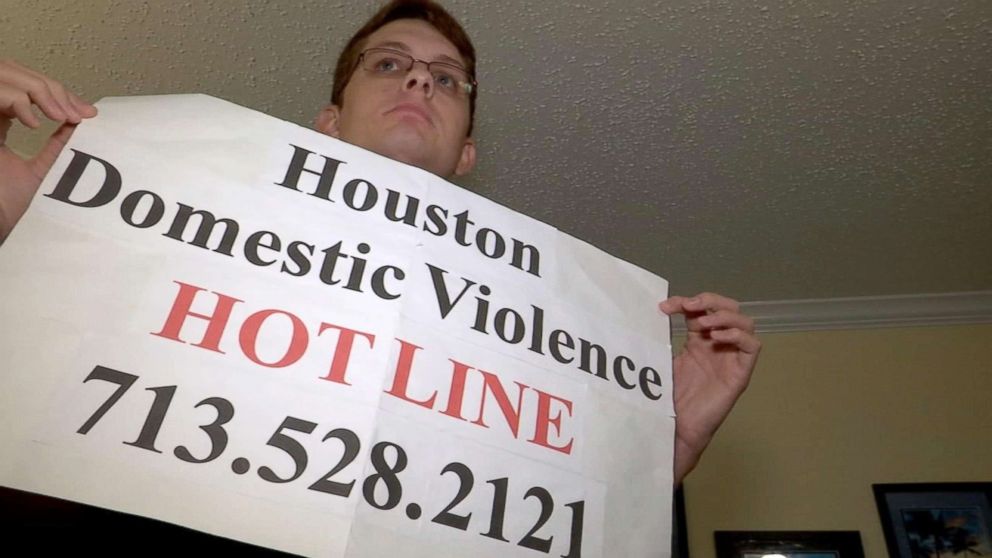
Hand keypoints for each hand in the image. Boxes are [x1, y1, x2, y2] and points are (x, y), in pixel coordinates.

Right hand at [0, 59, 96, 241]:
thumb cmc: (10, 206)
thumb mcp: (42, 170)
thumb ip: (57, 146)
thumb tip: (80, 122)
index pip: (25, 88)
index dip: (57, 92)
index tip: (88, 112)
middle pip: (12, 73)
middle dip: (51, 88)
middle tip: (79, 111)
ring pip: (3, 75)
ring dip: (37, 90)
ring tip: (61, 116)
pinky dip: (15, 100)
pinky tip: (34, 122)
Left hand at [659, 292, 759, 483]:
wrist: (677, 427)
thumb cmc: (671, 398)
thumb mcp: (665, 360)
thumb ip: (665, 338)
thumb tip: (653, 312)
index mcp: (700, 340)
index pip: (702, 309)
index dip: (687, 301)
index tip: (665, 306)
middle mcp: (719, 345)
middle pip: (730, 309)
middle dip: (711, 301)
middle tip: (689, 306)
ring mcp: (732, 358)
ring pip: (745, 323)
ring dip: (724, 316)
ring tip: (703, 324)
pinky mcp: (740, 374)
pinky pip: (752, 347)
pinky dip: (737, 335)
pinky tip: (717, 337)